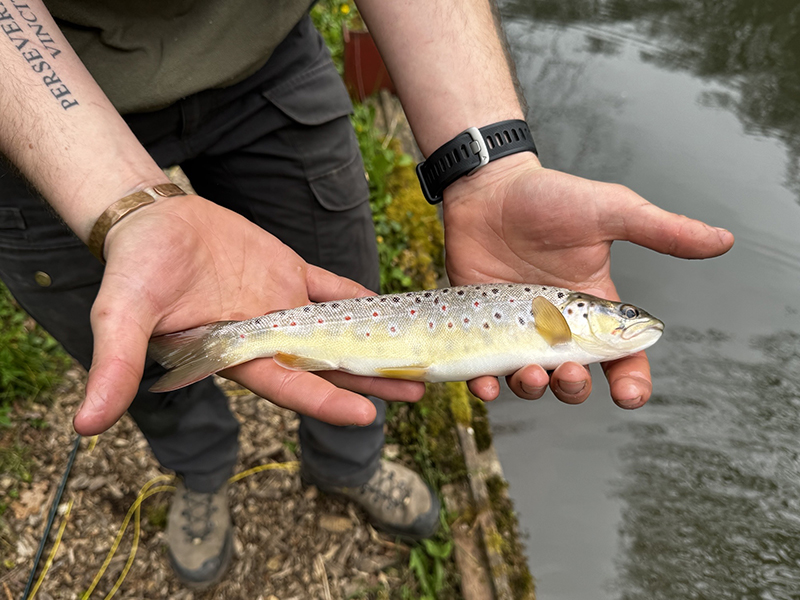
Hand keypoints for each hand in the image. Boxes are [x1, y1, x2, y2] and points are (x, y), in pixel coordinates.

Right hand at [74, 195, 423, 434]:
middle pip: (324, 365)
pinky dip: (358, 298)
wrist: (150, 221)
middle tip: (418, 391)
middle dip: (368, 380)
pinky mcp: (287, 274)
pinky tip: (389, 310)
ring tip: (417, 361)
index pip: (286, 384)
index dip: (324, 401)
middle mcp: (264, 337)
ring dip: (373, 345)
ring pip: (335, 332)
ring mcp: (279, 306)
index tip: (367, 416)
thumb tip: (87, 426)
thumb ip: (114, 364)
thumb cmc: (134, 268)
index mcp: (233, 353)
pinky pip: (331, 289)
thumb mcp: (121, 315)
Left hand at [443, 153, 733, 406]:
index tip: (629, 394)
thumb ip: (662, 230)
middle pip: (574, 378)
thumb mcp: (610, 211)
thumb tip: (723, 241)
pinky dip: (483, 384)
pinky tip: (483, 383)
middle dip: (575, 387)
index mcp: (594, 307)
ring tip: (530, 373)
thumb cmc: (549, 197)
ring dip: (533, 389)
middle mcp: (556, 325)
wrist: (488, 187)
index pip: (621, 357)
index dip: (631, 382)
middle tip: (568, 371)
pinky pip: (483, 368)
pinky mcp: (480, 327)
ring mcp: (517, 329)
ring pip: (530, 381)